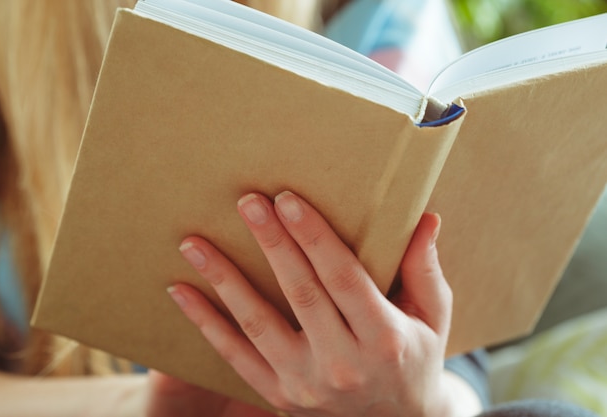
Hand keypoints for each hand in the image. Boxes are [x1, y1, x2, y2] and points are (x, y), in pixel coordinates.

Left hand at [168, 191, 453, 416]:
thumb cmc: (414, 359)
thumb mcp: (432, 319)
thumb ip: (424, 270)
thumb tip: (426, 218)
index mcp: (384, 338)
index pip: (343, 277)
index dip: (314, 236)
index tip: (288, 200)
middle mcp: (343, 364)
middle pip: (300, 293)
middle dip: (271, 243)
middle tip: (247, 202)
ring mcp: (305, 384)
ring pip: (257, 323)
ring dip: (224, 279)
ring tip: (194, 242)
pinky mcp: (278, 395)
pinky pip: (234, 356)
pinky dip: (205, 322)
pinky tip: (181, 291)